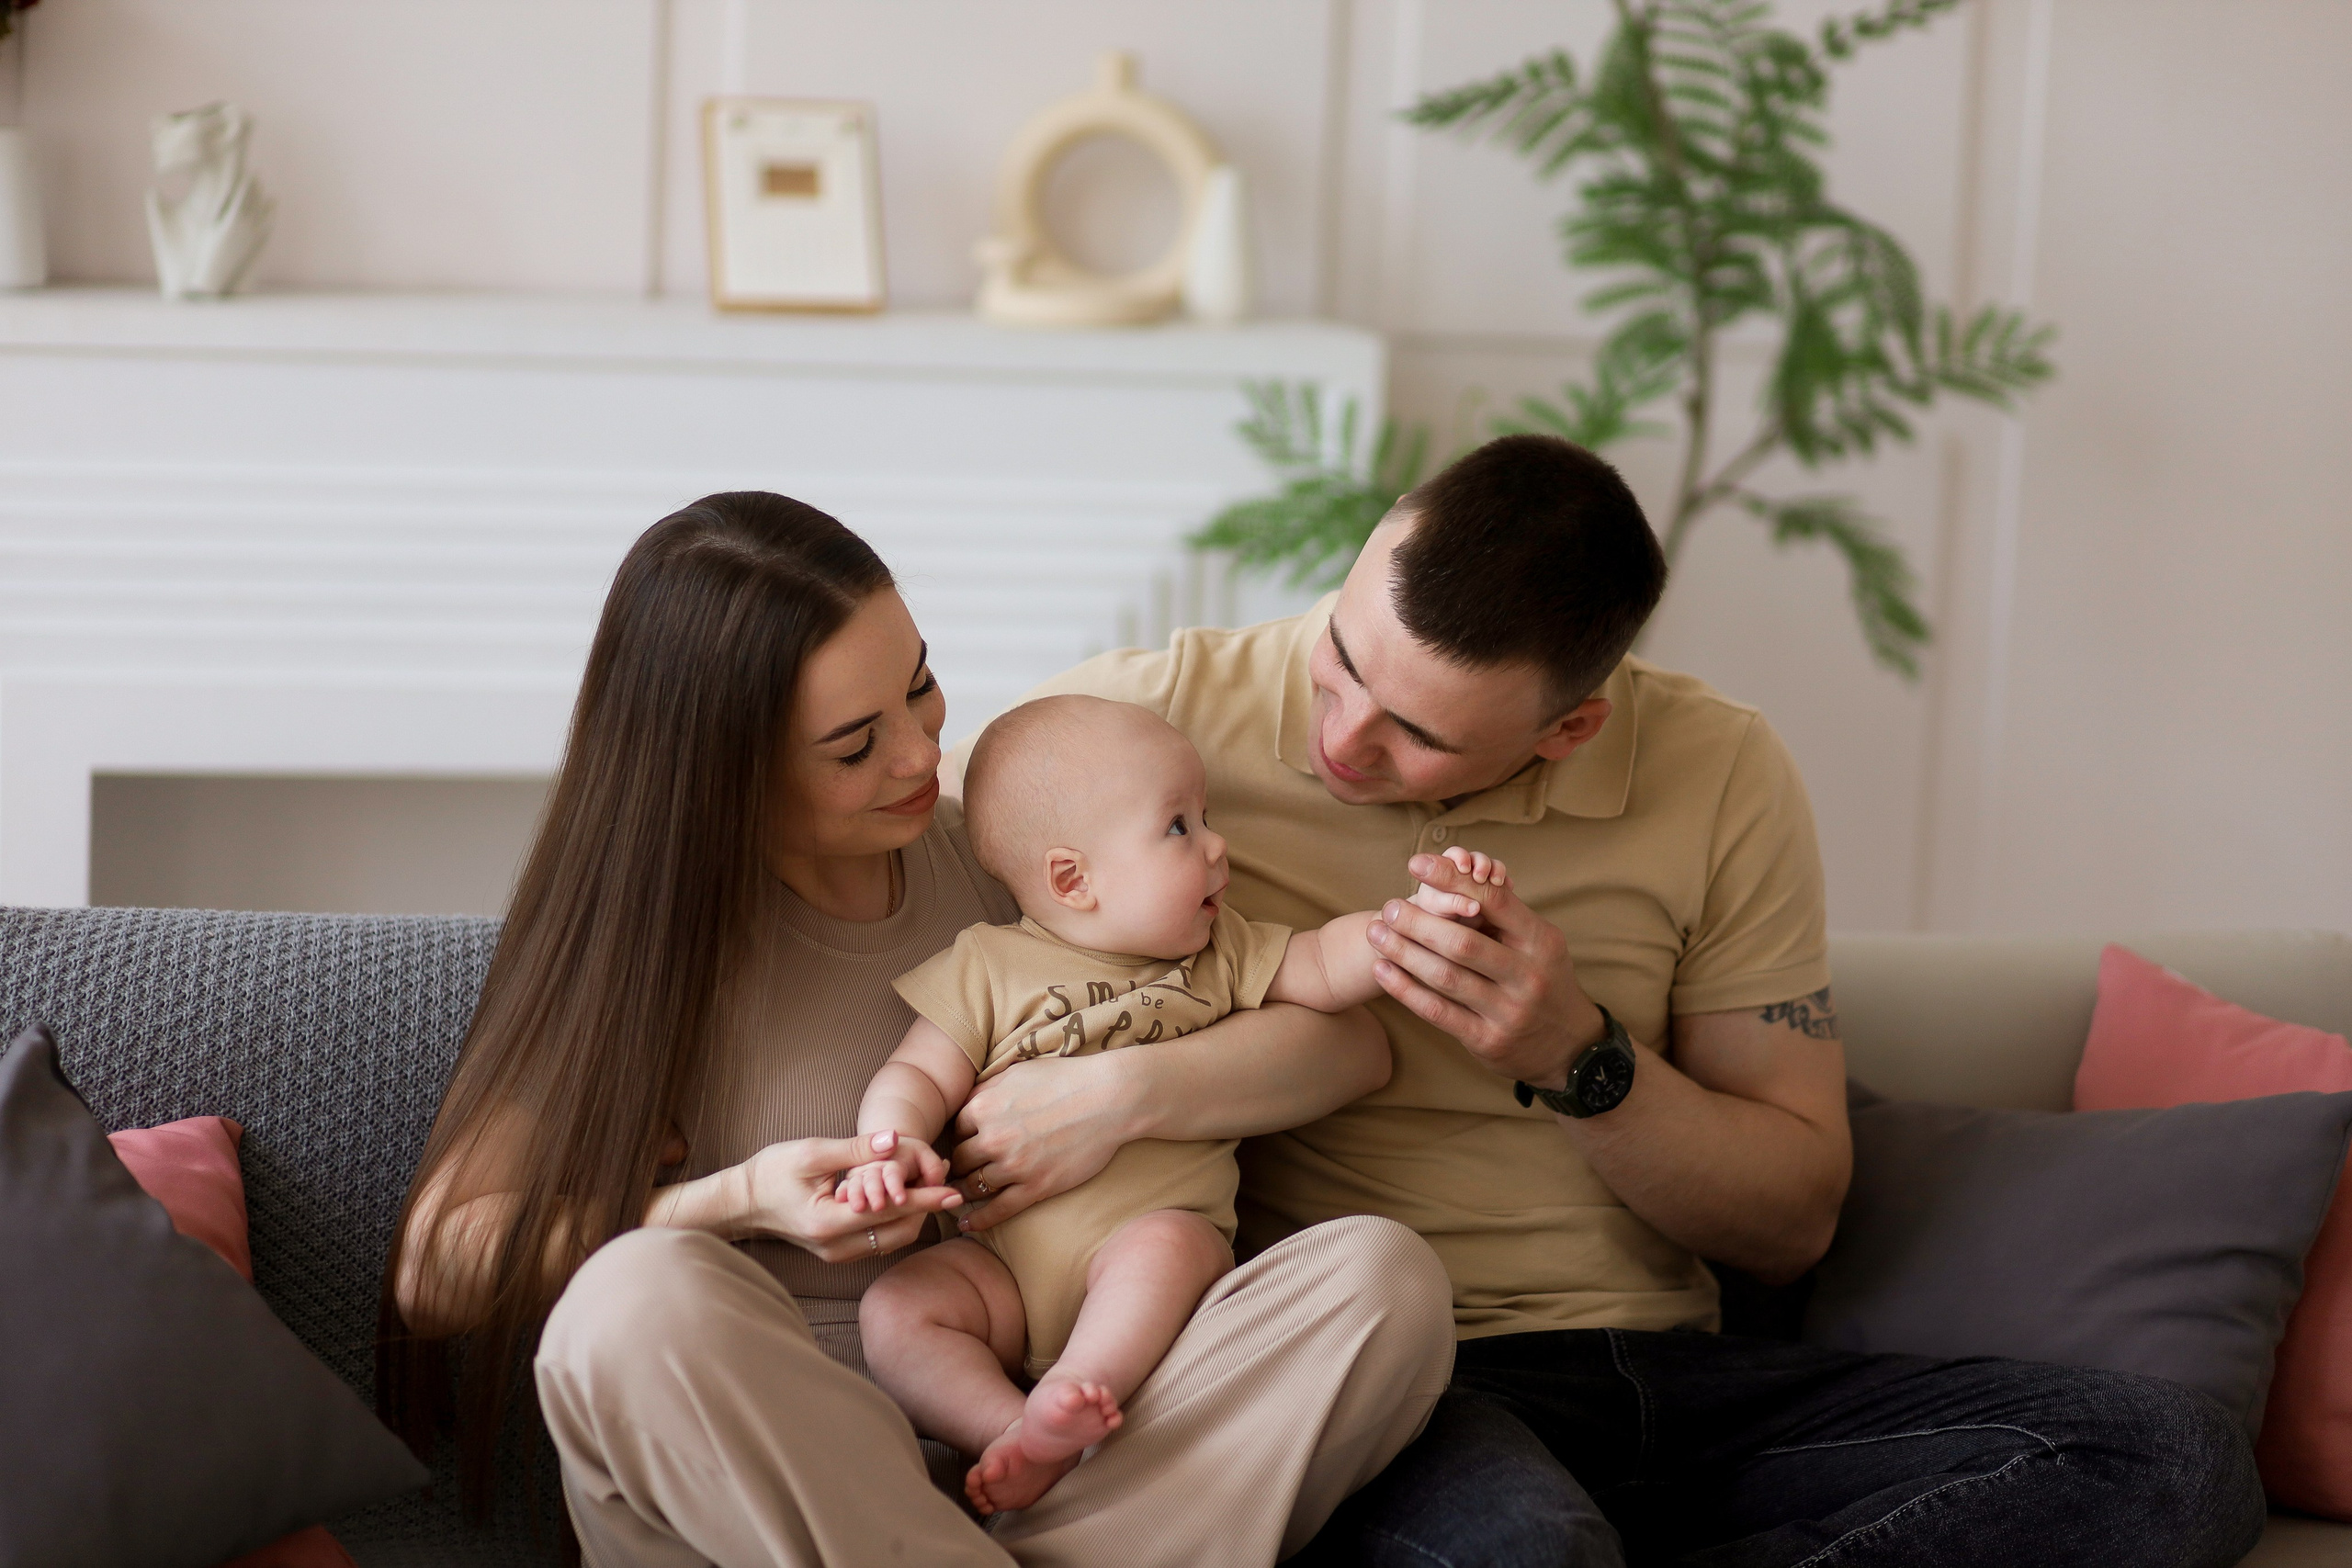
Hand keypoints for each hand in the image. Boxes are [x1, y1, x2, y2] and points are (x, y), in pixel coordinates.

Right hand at [741, 1130, 964, 1263]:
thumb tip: (894, 1140)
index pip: (888, 1212)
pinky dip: (896, 1219)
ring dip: (912, 1213)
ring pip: (891, 1239)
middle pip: (897, 1232)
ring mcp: (837, 1254)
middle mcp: (836, 1248)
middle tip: (943, 1174)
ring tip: (930, 1180)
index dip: (924, 1200)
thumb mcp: (811, 1153)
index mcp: (828, 1224)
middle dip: (924, 1206)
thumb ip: (855, 1150)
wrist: (742, 1202)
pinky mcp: (838, 1252)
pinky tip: (905, 1194)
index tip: (954, 1191)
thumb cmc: (770, 1172)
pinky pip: (878, 1239)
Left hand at [948, 1050, 1132, 1231]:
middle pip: (960, 1160)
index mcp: (984, 1107)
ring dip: (965, 1191)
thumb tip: (967, 1104)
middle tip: (960, 1171)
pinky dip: (980, 1220)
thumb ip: (986, 1089)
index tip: (965, 1144)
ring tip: (960, 1196)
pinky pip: (998, 1210)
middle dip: (959, 1166)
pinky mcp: (1036, 1187)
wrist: (1107, 1099)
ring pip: (974, 1186)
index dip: (960, 1137)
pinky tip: (968, 1224)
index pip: (956, 1129)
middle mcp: (993, 1138)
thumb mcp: (1017, 1073)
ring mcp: (1014, 1165)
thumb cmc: (1065, 1080)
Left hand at [1368, 851, 1605, 1091]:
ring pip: (1446, 977)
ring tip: (1376, 933)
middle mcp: (1527, 975)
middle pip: (1462, 942)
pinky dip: (1406, 990)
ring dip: (1404, 952)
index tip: (1417, 864)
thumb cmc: (1543, 979)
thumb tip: (1454, 873)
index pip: (1493, 900)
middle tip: (1389, 907)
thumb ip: (1503, 915)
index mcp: (1540, 941)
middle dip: (1418, 922)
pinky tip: (1383, 971)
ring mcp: (1508, 1011)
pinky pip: (1438, 1011)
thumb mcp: (1538, 943)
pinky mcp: (1487, 1040)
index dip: (1452, 880)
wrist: (1569, 1046)